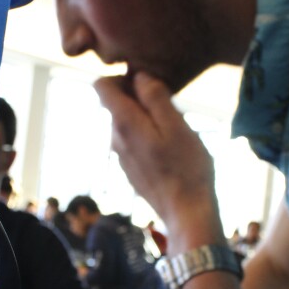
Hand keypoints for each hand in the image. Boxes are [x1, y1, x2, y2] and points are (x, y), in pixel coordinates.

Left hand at [94, 72, 225, 250]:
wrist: (187, 213)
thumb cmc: (187, 168)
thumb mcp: (176, 125)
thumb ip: (155, 96)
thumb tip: (138, 76)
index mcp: (123, 123)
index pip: (101, 85)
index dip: (122, 77)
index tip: (149, 84)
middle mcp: (115, 138)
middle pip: (116, 103)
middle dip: (140, 98)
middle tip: (172, 109)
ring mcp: (120, 157)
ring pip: (127, 123)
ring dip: (147, 119)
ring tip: (175, 133)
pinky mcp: (130, 170)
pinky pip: (133, 142)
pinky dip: (148, 137)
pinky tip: (170, 151)